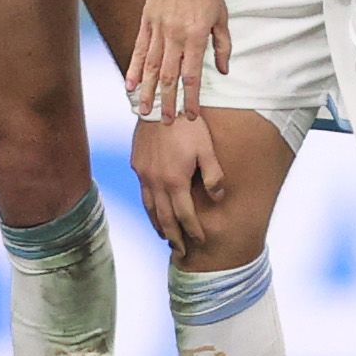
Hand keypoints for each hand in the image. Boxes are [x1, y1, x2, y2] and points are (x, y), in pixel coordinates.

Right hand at [124, 0, 225, 116]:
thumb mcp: (222, 17)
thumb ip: (223, 46)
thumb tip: (224, 70)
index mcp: (197, 36)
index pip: (193, 75)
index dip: (192, 98)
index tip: (192, 115)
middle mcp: (175, 35)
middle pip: (170, 76)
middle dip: (168, 102)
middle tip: (167, 123)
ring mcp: (158, 28)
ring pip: (152, 67)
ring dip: (148, 92)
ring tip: (144, 111)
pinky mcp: (146, 21)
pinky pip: (140, 49)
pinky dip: (134, 69)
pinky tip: (130, 85)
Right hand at [130, 113, 227, 248]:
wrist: (160, 103)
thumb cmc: (188, 125)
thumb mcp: (207, 149)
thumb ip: (213, 175)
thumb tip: (218, 197)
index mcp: (175, 181)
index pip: (185, 215)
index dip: (193, 230)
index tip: (199, 241)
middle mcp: (156, 182)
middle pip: (165, 218)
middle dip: (174, 237)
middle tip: (180, 251)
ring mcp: (144, 174)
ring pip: (150, 208)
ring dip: (158, 225)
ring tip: (165, 236)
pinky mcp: (137, 165)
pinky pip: (142, 192)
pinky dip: (148, 207)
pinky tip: (153, 210)